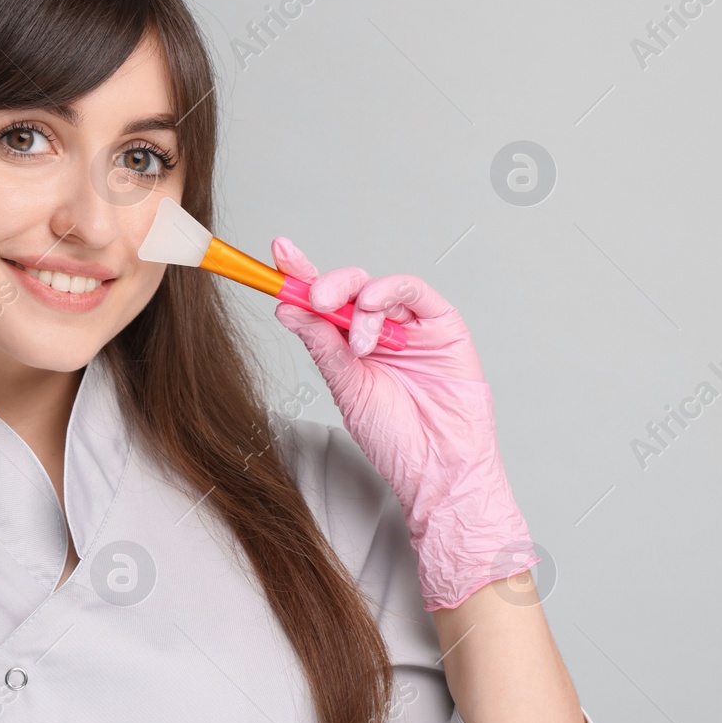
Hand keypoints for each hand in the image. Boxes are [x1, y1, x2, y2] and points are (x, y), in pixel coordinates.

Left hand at [271, 236, 538, 610]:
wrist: (436, 467)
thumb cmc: (396, 438)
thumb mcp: (346, 387)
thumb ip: (322, 345)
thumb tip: (288, 308)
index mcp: (350, 346)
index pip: (322, 302)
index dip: (300, 275)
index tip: (279, 255)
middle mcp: (380, 331)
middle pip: (349, 287)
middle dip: (326, 285)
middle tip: (313, 297)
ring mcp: (411, 326)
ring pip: (378, 285)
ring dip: (359, 302)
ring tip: (358, 341)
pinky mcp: (443, 324)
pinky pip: (414, 290)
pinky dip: (388, 293)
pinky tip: (374, 314)